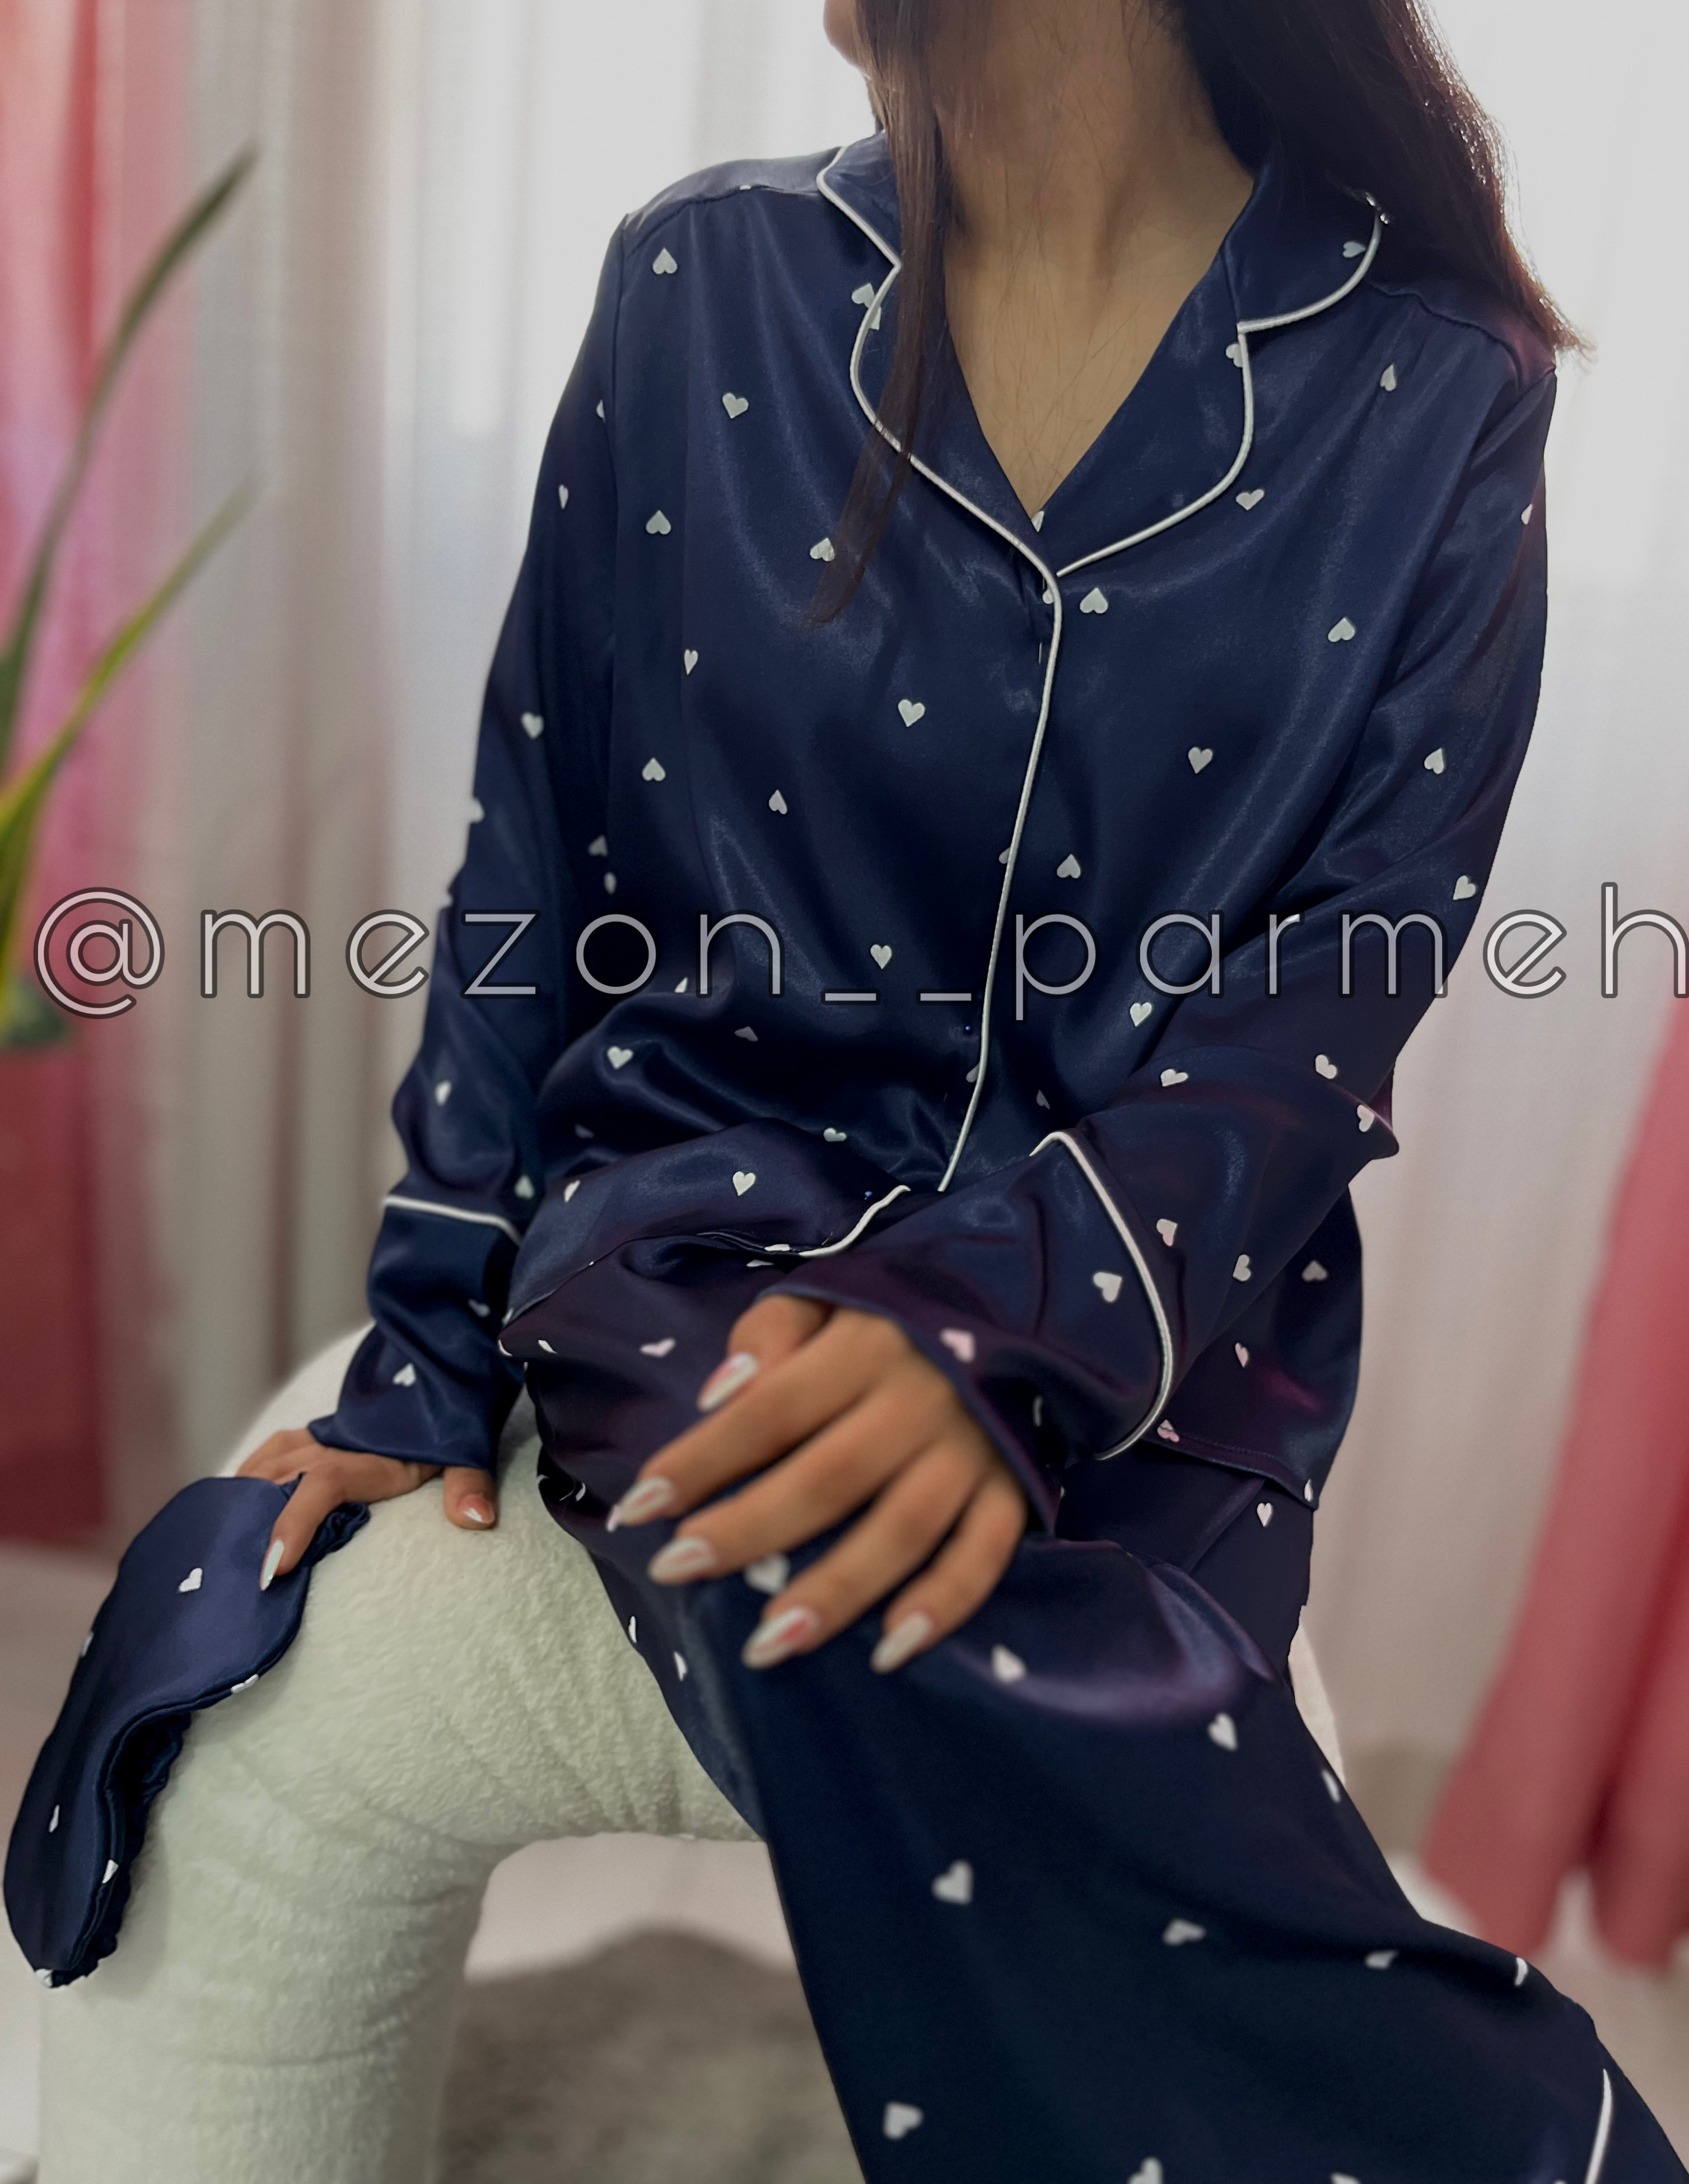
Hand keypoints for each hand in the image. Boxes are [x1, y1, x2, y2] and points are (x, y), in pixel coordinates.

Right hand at [237, 1430, 496, 1587]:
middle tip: (226, 1583)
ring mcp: (314, 1439)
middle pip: (277, 1486)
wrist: (435, 1381)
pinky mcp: (305, 1436)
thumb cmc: (448, 1427)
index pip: (322, 1486)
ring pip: (263, 1472)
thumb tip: (477, 1519)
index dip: (295, 1524)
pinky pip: (264, 1457)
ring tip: (217, 1556)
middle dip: (249, 1532)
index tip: (273, 1568)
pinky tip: (225, 1511)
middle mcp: (331, 1447)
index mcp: (369, 1458)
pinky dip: (243, 1483)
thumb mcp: (466, 1454)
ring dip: (240, 1510)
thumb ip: (470, 1485)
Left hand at [609, 1296, 1027, 1671]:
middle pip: (826, 1478)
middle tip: (676, 1572)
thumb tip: (719, 1397)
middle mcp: (921, 1400)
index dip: (702, 1460)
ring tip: (765, 1645)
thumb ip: (770, 1334)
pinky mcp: (1015, 1489)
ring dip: (834, 1593)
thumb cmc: (896, 1317)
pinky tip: (888, 1651)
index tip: (638, 1508)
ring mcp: (974, 1450)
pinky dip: (942, 1607)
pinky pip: (983, 1556)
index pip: (769, 1411)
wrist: (1022, 1306)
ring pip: (900, 1531)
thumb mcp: (829, 1294)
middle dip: (746, 1530)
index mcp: (866, 1345)